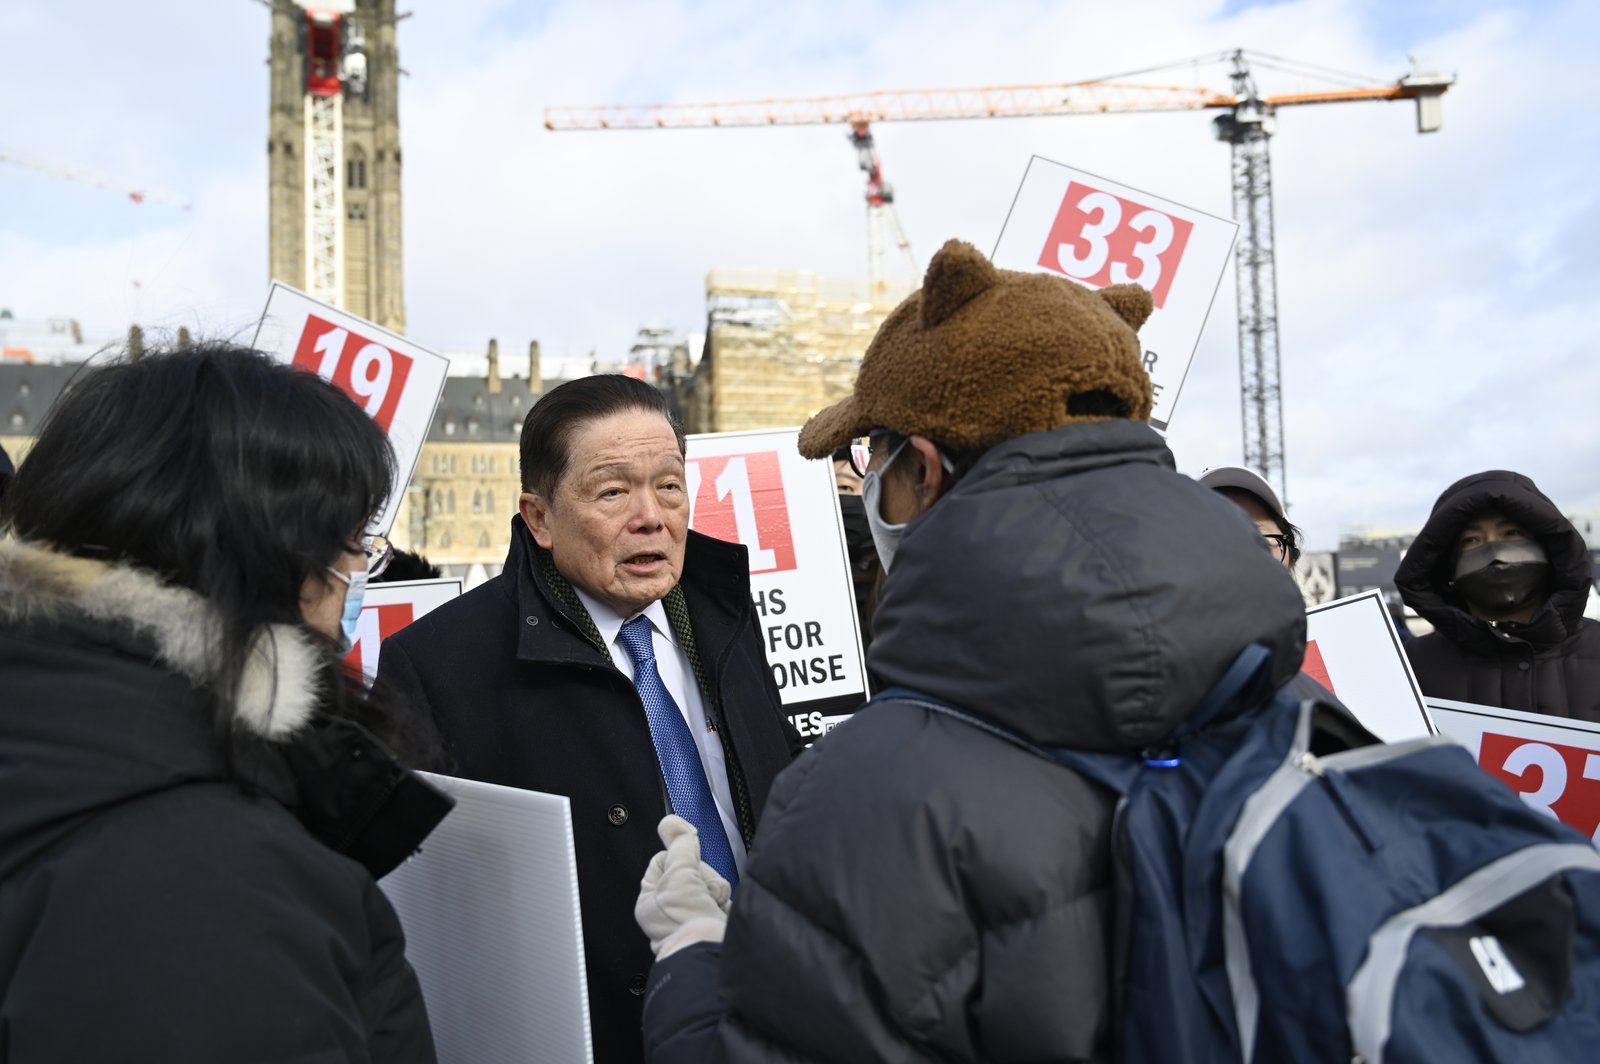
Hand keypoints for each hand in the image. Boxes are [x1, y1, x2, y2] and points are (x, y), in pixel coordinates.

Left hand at [635, 815, 731, 957]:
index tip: (688, 857)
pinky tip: (719, 912)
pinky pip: (722, 897)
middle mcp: (670, 908)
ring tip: (710, 905)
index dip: (679, 856)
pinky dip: (724, 902)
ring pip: (710, 882)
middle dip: (702, 876)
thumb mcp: (678, 873)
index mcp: (651, 899)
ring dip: (714, 889)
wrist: (710, 953)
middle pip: (692, 868)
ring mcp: (693, 915)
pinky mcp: (714, 920)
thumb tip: (671, 822)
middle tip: (698, 889)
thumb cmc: (686, 923)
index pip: (665, 859)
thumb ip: (679, 845)